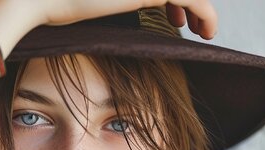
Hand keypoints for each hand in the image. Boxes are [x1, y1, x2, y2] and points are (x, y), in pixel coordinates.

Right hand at [35, 0, 217, 39]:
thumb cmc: (58, 3)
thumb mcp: (93, 1)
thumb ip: (112, 1)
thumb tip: (115, 8)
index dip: (174, 1)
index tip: (176, 20)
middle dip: (189, 3)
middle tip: (191, 25)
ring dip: (200, 9)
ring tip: (201, 30)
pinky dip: (206, 14)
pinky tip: (206, 32)